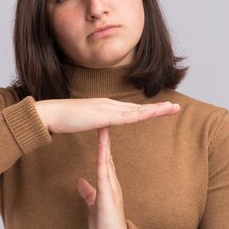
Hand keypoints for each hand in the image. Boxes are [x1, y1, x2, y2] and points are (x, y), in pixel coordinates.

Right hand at [35, 98, 179, 133]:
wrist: (51, 113)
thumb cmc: (65, 118)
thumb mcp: (86, 120)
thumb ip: (97, 121)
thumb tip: (103, 123)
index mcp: (107, 107)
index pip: (132, 109)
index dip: (149, 110)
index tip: (163, 110)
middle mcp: (110, 104)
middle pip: (139, 108)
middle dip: (158, 108)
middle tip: (176, 107)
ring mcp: (106, 108)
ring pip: (136, 111)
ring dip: (155, 110)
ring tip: (171, 109)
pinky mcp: (101, 116)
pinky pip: (124, 117)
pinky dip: (138, 116)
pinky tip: (149, 116)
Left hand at [76, 127, 127, 228]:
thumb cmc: (105, 226)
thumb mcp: (94, 205)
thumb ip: (88, 193)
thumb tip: (80, 181)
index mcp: (107, 182)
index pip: (103, 156)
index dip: (101, 140)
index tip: (97, 124)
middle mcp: (111, 182)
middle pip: (107, 153)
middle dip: (106, 135)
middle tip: (104, 115)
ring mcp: (111, 188)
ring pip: (107, 161)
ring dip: (105, 144)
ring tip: (104, 126)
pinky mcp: (108, 197)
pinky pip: (104, 177)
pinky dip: (103, 163)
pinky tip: (101, 153)